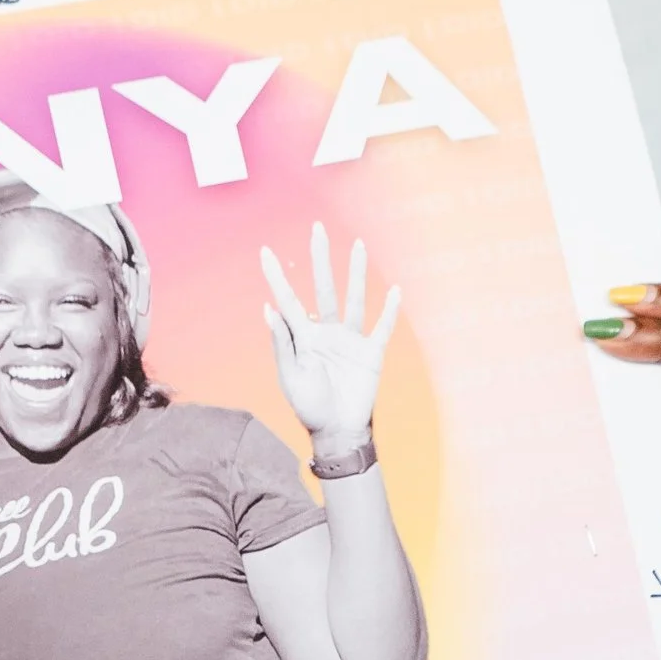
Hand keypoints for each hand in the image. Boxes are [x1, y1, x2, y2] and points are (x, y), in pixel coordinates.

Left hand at [260, 224, 402, 458]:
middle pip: (323, 287)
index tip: (264, 251)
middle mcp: (327, 332)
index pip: (288, 299)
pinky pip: (382, 327)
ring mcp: (350, 340)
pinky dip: (390, 310)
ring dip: (356, 272)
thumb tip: (269, 309)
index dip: (276, 276)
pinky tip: (396, 290)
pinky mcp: (371, 352)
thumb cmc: (310, 408)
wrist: (338, 431)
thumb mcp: (290, 377)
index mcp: (303, 337)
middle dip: (320, 258)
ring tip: (358, 245)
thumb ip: (282, 343)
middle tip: (316, 229)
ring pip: (355, 298)